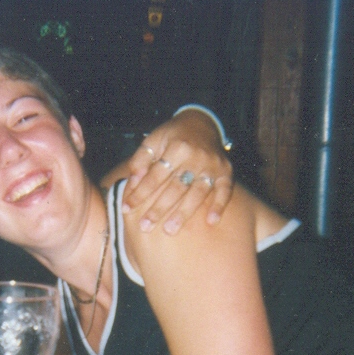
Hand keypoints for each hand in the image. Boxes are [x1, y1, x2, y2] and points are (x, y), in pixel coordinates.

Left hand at [104, 108, 233, 233]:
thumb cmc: (173, 136)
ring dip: (184, 213)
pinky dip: (219, 205)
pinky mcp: (226, 172)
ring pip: (198, 193)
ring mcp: (213, 165)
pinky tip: (211, 222)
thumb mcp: (154, 140)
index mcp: (177, 147)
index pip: (156, 175)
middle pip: (176, 187)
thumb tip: (132, 181)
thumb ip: (141, 159)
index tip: (126, 208)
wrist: (202, 124)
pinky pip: (225, 190)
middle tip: (146, 226)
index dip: (140, 192)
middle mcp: (197, 156)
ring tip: (170, 230)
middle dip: (159, 208)